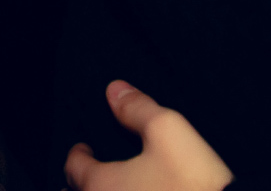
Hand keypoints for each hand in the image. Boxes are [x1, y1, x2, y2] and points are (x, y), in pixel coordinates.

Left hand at [63, 80, 231, 190]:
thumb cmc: (194, 183)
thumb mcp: (169, 131)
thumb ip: (138, 108)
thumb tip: (115, 90)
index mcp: (102, 184)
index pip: (75, 167)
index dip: (77, 155)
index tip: (83, 150)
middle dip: (77, 185)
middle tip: (84, 177)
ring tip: (105, 190)